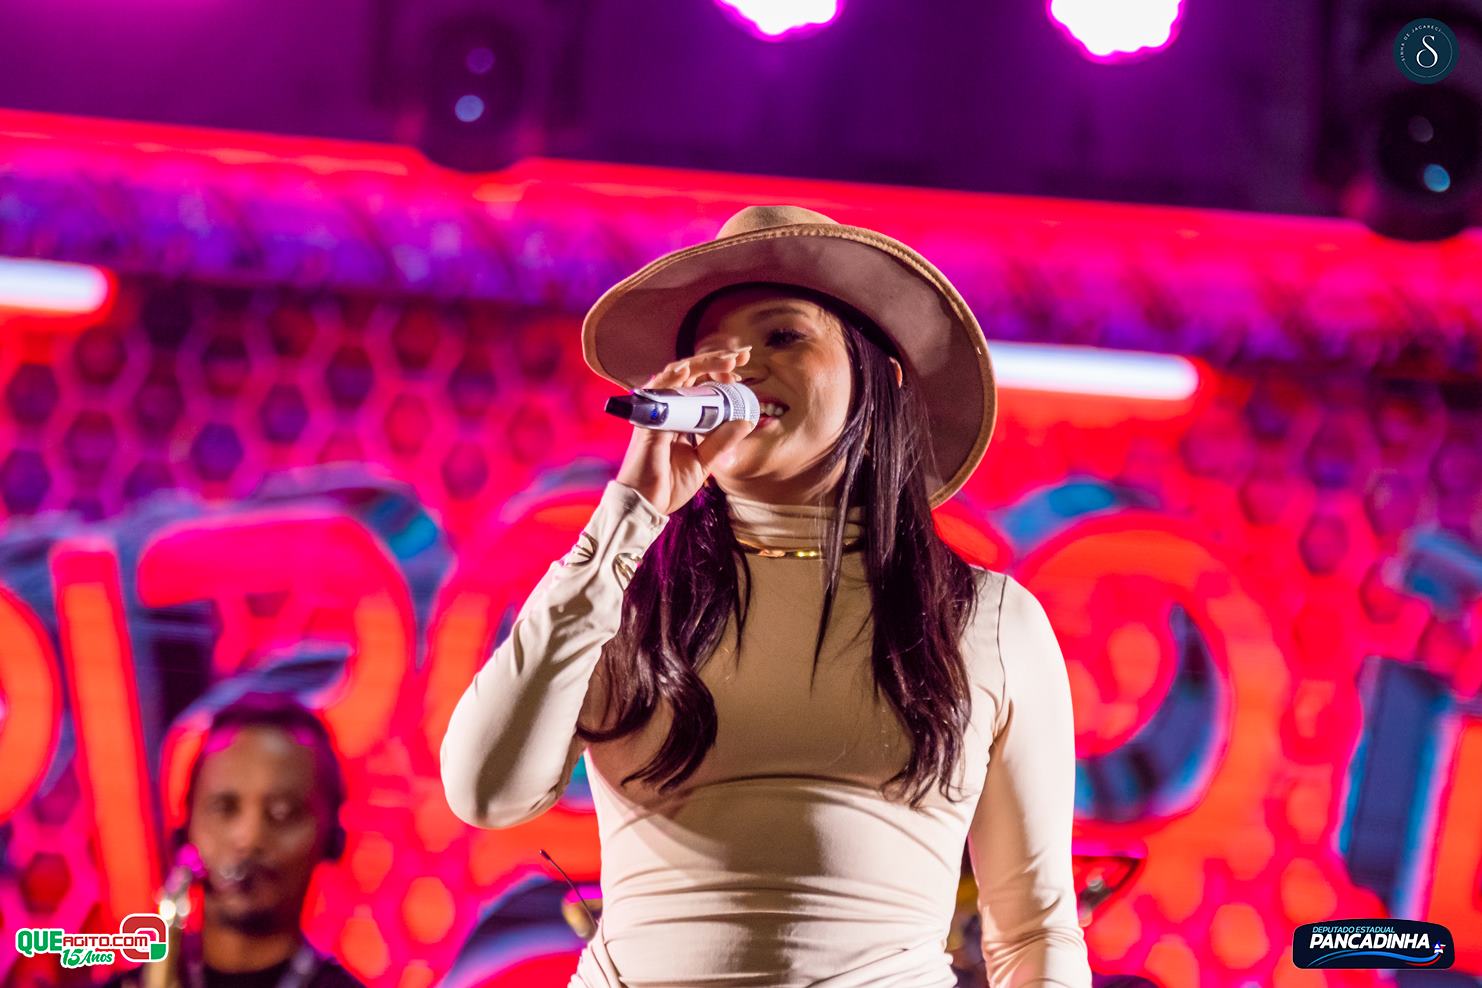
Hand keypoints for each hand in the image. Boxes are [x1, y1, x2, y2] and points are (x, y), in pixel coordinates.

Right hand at [614, 347, 755, 515]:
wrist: (646, 506)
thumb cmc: (668, 484)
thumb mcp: (704, 461)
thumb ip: (721, 441)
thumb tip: (746, 421)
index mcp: (680, 417)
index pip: (699, 385)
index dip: (719, 374)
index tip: (741, 374)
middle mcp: (667, 410)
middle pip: (690, 374)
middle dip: (716, 360)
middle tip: (741, 355)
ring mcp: (656, 412)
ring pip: (676, 375)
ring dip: (702, 363)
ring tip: (728, 359)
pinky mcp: (646, 421)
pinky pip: (657, 392)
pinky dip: (672, 377)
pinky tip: (688, 368)